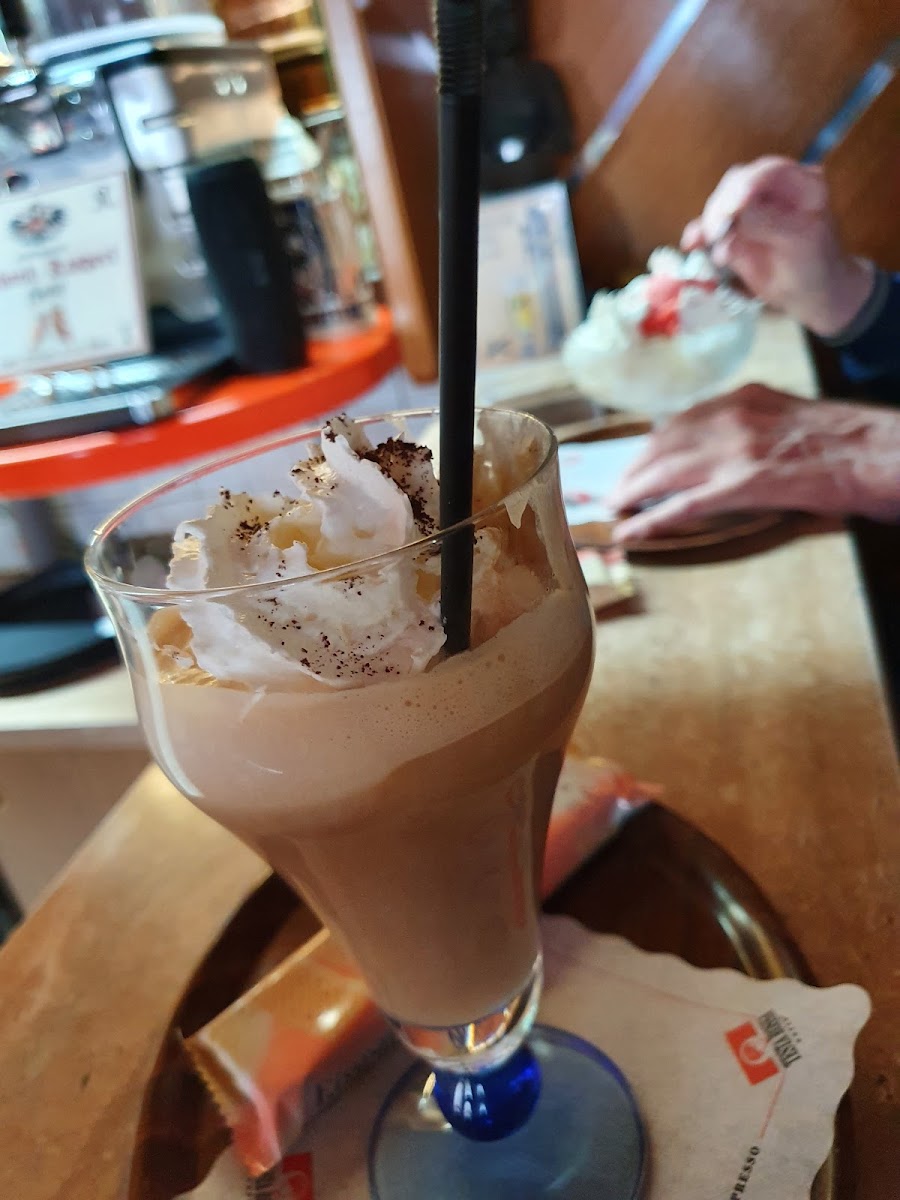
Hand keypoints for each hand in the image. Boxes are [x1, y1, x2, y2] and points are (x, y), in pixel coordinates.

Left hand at [609, 384, 899, 541]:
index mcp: (741, 399)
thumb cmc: (841, 439)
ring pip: (663, 472)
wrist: (875, 451)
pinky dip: (649, 520)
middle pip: (660, 445)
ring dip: (631, 493)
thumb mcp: (785, 416)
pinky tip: (629, 531)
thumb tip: (716, 448)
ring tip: (615, 509)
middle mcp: (729, 418)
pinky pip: (682, 505)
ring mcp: (734, 450)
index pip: (677, 422)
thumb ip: (747, 425)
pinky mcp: (743, 484)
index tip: (634, 462)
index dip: (649, 447)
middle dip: (632, 471)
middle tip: (615, 491)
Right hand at [682, 156, 873, 336]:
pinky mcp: (731, 230)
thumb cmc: (814, 265)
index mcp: (799, 183)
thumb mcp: (800, 241)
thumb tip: (736, 210)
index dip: (748, 184)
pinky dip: (698, 234)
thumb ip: (769, 222)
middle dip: (722, 205)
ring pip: (719, 204)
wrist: (809, 294)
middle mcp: (771, 190)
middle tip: (716, 231)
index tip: (733, 208)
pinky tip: (691, 244)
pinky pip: (709, 227)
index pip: (769, 171)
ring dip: (708, 222)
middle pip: (737, 183)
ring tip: (706, 242)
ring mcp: (748, 209)